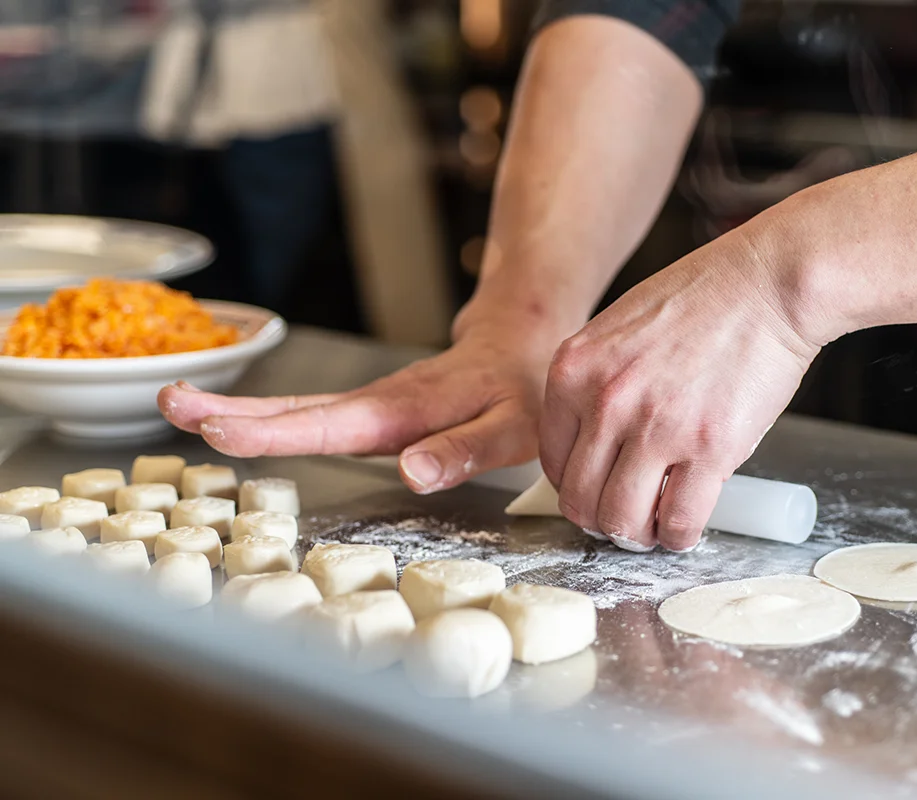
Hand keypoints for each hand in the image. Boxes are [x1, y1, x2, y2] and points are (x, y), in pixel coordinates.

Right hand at [159, 325, 556, 493]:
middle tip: (169, 405)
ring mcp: (368, 405)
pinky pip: (310, 413)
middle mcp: (376, 405)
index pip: (331, 423)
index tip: (221, 430)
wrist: (518, 344)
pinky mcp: (368, 410)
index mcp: (406, 410)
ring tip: (176, 406)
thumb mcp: (511, 429)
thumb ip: (463, 450)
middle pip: (295, 409)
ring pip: (295, 407)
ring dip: (236, 409)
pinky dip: (265, 416)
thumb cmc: (518, 392)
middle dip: (231, 410)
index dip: (275, 431)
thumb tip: (409, 473)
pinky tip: (230, 421)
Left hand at [539, 229, 820, 551]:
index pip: (552, 459)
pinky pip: (678, 521)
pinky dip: (678, 536)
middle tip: (623, 520)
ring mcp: (657, 428)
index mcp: (574, 370)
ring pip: (622, 520)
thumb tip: (590, 439)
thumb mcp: (620, 327)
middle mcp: (606, 402)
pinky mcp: (709, 449)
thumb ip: (596, 379)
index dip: (575, 486)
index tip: (597, 491)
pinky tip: (684, 528)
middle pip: (580, 498)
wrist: (768, 283)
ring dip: (636, 535)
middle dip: (600, 519)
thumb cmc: (704, 298)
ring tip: (653, 527)